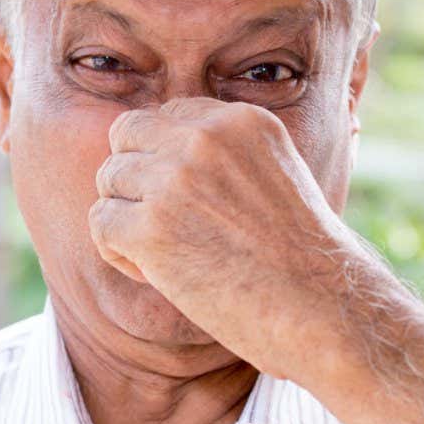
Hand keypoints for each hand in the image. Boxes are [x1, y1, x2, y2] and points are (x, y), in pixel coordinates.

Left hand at [87, 96, 375, 381]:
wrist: (322, 309)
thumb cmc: (303, 256)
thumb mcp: (277, 173)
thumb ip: (226, 152)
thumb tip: (164, 154)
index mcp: (238, 119)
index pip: (164, 115)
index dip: (162, 157)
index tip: (186, 199)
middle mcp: (203, 138)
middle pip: (125, 136)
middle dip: (133, 178)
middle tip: (161, 222)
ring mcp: (174, 180)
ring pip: (108, 181)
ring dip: (126, 219)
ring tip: (164, 254)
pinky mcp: (151, 228)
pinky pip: (101, 224)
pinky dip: (119, 254)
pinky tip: (155, 273)